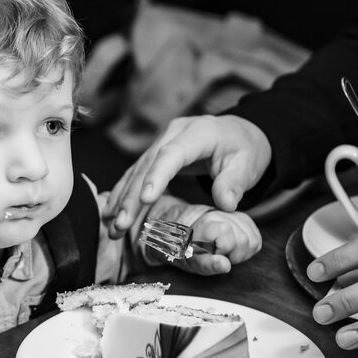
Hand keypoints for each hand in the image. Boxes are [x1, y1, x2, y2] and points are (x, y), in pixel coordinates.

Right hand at [104, 115, 271, 238]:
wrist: (237, 133)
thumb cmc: (243, 149)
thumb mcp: (248, 164)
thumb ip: (235, 183)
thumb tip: (226, 204)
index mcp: (198, 132)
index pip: (172, 154)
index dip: (157, 176)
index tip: (146, 199)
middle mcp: (173, 134)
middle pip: (147, 165)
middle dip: (132, 197)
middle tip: (122, 224)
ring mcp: (161, 143)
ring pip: (136, 171)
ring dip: (122, 200)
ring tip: (111, 226)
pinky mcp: (155, 155)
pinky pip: (135, 175)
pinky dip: (123, 194)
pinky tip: (110, 213)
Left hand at [162, 208, 262, 275]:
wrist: (185, 231)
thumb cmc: (187, 247)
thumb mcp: (192, 260)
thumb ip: (208, 263)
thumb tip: (225, 266)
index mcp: (207, 222)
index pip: (228, 234)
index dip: (224, 249)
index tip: (214, 253)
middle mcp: (221, 214)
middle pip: (244, 240)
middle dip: (235, 254)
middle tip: (220, 255)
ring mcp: (234, 215)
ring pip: (253, 239)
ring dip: (242, 252)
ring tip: (226, 252)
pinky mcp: (243, 219)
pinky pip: (256, 238)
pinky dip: (248, 248)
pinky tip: (234, 249)